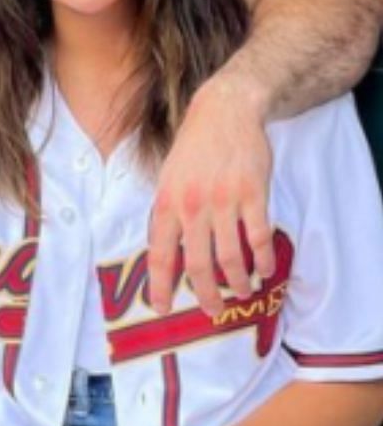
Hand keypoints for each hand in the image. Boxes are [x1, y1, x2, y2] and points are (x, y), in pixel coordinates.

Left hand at [146, 76, 273, 316]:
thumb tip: (164, 249)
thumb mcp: (167, 179)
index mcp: (166, 204)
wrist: (224, 113)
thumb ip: (166, 214)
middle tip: (213, 311)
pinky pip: (257, 237)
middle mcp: (192, 207)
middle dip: (206, 294)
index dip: (160, 285)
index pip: (159, 255)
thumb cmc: (193, 150)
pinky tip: (265, 270)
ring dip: (238, 281)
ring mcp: (223, 201)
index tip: (161, 308)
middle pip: (197, 264)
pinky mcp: (252, 195)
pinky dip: (262, 259)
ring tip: (243, 293)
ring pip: (230, 256)